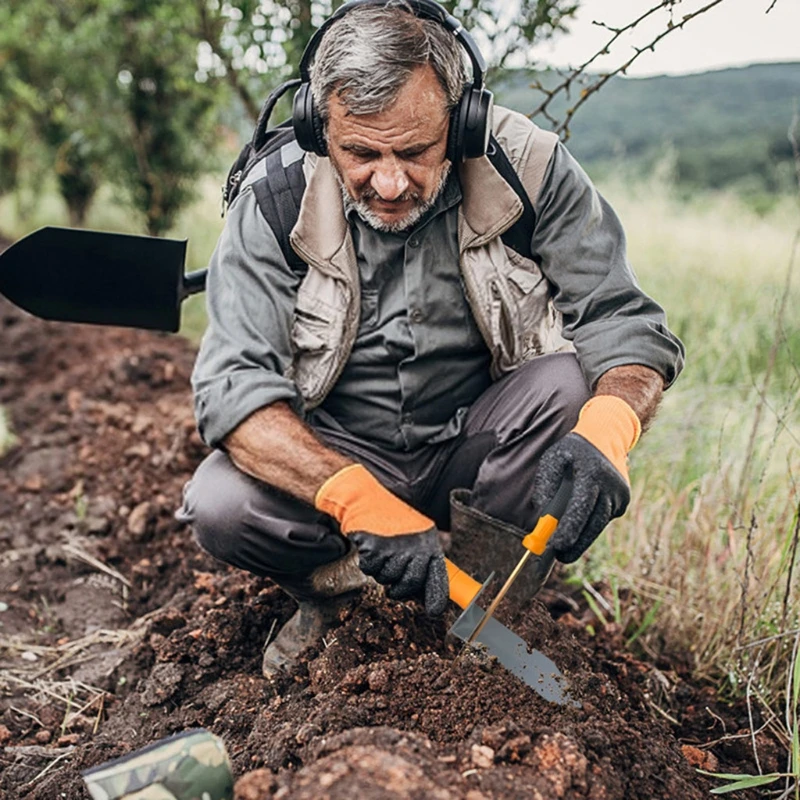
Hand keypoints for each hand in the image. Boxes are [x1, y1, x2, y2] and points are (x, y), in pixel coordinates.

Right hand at [315, 464, 447, 615]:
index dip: (437, 597)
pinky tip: (370, 546)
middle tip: (393, 582)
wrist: (366, 497)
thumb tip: (425, 596)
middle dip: (399, 588)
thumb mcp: (414, 538)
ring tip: (382, 552)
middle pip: (409, 585)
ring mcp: (395, 548)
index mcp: (429, 544)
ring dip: (381, 571)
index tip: (434, 612)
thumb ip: (421, 564)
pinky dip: (367, 561)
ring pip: (386, 578)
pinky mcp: (375, 548)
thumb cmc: (391, 521)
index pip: (438, 577)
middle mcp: (415, 547)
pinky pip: (370, 568)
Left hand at [531, 396, 640, 562]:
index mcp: (592, 472)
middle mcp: (611, 485)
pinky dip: (590, 525)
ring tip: (564, 551)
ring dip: (582, 538)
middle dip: (576, 544)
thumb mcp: (552, 459)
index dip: (569, 529)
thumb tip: (542, 516)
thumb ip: (545, 485)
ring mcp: (620, 495)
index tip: (556, 546)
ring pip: (599, 525)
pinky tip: (580, 523)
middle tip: (559, 558)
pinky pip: (603, 519)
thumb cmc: (571, 451)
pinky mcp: (623, 502)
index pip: (581, 506)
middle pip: (593, 523)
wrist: (606, 436)